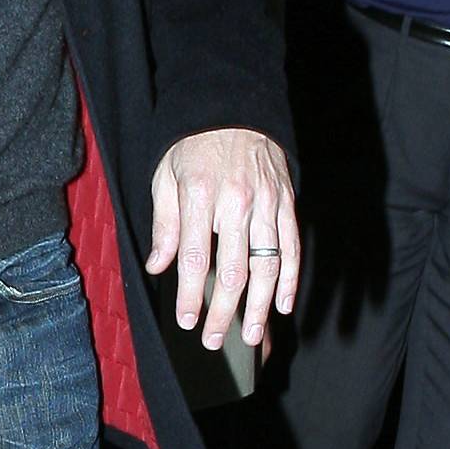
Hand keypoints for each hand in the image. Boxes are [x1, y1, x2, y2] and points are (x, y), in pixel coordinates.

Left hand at [147, 128, 297, 351]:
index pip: (195, 257)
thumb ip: (164, 224)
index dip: (191, 294)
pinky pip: (291, 247)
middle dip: (223, 312)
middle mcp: (236, 203)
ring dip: (260, 306)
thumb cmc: (193, 146)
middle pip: (233, 270)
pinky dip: (290, 279)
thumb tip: (158, 265)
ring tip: (251, 336)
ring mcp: (266, 204)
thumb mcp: (165, 177)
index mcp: (200, 197)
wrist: (234, 108)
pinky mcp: (286, 203)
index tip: (186, 319)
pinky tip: (282, 305)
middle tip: (212, 340)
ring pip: (267, 266)